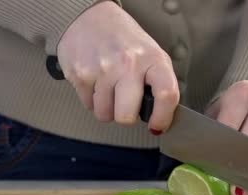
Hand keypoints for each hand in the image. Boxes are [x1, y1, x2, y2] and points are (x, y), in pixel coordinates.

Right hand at [57, 1, 178, 132]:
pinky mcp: (81, 75)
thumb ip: (157, 82)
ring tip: (107, 87)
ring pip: (104, 114)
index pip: (166, 95)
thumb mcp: (149, 53)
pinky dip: (91, 98)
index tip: (157, 126)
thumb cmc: (122, 38)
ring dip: (106, 107)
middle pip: (126, 116)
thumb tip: (159, 116)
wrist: (87, 16)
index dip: (163, 117)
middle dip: (125, 116)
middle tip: (124, 105)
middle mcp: (128, 64)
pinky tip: (95, 80)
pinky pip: (87, 105)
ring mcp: (102, 70)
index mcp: (152, 59)